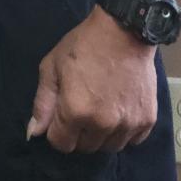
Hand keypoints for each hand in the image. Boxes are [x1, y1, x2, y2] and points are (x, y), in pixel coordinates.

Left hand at [29, 7, 159, 152]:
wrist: (123, 33)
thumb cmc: (82, 47)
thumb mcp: (51, 68)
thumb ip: (42, 104)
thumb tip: (33, 133)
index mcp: (75, 112)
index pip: (61, 144)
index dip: (56, 132)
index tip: (59, 116)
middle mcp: (103, 124)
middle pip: (85, 147)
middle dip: (77, 133)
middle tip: (79, 108)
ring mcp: (128, 124)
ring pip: (109, 147)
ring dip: (100, 135)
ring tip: (99, 109)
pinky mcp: (147, 121)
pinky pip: (132, 141)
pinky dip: (123, 132)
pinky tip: (118, 111)